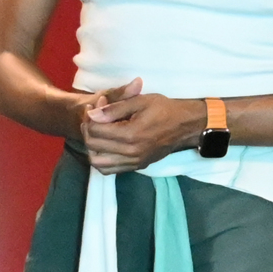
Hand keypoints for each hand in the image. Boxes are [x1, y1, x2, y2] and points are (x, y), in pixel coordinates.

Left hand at [79, 79, 201, 172]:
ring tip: (97, 133)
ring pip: (98, 163)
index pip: (95, 130)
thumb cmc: (164, 109)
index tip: (94, 106)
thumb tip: (92, 114)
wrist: (185, 125)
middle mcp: (130, 152)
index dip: (90, 116)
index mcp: (130, 134)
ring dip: (92, 148)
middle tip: (93, 117)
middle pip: (93, 146)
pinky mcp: (137, 166)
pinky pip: (110, 170)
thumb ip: (114, 108)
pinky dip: (102, 160)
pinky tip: (105, 146)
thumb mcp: (139, 101)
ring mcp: (134, 162)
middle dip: (88, 129)